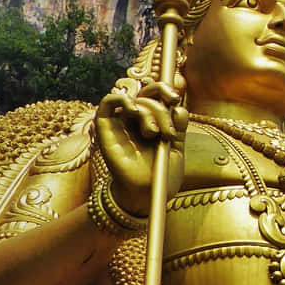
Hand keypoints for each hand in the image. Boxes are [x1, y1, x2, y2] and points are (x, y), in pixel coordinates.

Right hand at [94, 71, 186, 215]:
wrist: (146, 194)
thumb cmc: (160, 174)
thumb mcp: (177, 147)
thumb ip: (178, 126)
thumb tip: (179, 107)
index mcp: (154, 120)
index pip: (156, 95)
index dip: (165, 89)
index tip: (176, 98)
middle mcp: (136, 120)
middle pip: (146, 94)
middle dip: (161, 104)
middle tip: (169, 123)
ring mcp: (121, 123)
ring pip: (134, 99)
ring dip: (148, 111)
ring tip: (154, 133)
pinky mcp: (105, 128)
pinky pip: (107, 102)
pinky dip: (120, 98)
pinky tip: (132, 108)